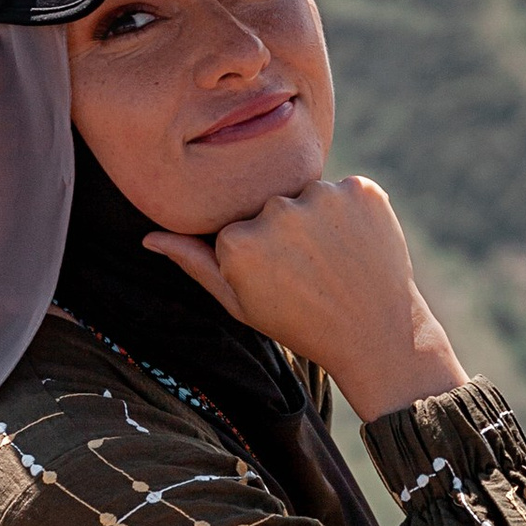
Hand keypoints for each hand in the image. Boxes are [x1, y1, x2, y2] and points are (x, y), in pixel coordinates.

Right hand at [145, 174, 467, 424]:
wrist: (375, 336)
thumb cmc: (299, 324)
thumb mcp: (239, 304)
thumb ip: (196, 265)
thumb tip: (149, 237)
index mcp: (238, 241)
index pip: (238, 226)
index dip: (258, 255)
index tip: (279, 281)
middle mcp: (276, 211)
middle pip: (272, 205)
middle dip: (287, 231)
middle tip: (312, 272)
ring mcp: (322, 197)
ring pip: (309, 194)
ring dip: (321, 219)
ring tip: (336, 261)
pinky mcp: (362, 190)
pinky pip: (348, 189)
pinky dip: (354, 212)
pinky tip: (359, 246)